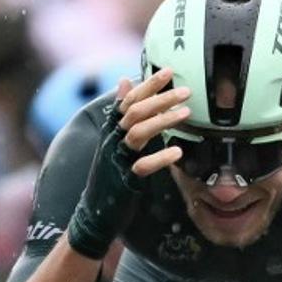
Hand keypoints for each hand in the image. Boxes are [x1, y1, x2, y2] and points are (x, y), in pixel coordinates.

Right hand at [65, 68, 190, 258]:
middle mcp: (113, 138)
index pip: (130, 99)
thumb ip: (123, 111)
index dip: (148, 84)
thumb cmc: (111, 171)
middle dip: (161, 98)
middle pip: (135, 110)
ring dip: (163, 120)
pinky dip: (160, 158)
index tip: (170, 72)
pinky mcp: (124, 178)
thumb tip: (125, 80)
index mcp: (113, 127)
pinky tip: (178, 151)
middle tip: (186, 91)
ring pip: (138, 132)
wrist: (95, 209)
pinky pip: (142, 165)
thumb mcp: (115, 137)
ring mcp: (117, 157)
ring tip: (186, 113)